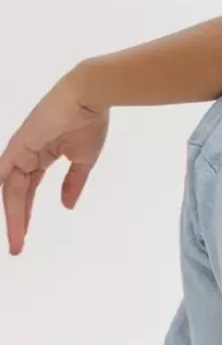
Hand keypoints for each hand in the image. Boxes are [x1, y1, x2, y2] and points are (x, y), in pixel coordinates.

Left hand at [0, 73, 108, 255]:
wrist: (89, 96)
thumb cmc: (89, 121)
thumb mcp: (84, 160)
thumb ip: (73, 183)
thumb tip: (67, 205)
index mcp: (40, 157)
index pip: (27, 192)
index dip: (25, 215)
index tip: (25, 237)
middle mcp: (25, 155)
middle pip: (15, 195)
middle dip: (17, 222)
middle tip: (18, 248)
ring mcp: (20, 151)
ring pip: (10, 190)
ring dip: (12, 216)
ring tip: (17, 240)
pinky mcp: (18, 146)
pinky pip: (1, 173)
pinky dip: (0, 189)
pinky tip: (0, 204)